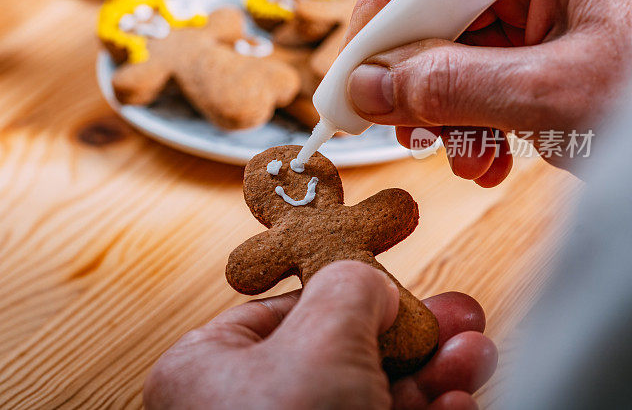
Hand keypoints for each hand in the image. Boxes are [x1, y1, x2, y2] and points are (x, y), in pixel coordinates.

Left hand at [144, 261, 496, 408]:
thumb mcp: (321, 339)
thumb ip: (348, 290)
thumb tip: (370, 285)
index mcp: (207, 366)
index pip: (286, 314)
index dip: (349, 298)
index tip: (400, 292)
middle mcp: (244, 407)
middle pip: (339, 356)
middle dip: (410, 338)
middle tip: (458, 321)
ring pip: (369, 398)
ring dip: (430, 377)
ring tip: (474, 354)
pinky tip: (458, 400)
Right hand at [346, 0, 631, 186]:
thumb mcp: (553, 93)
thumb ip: (451, 88)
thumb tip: (369, 89)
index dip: (383, 10)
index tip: (356, 70)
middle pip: (437, 8)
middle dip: (414, 76)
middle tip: (395, 123)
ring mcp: (544, 16)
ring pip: (455, 53)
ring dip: (442, 111)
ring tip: (455, 153)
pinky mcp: (547, 56)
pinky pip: (482, 81)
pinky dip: (472, 124)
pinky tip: (485, 157)